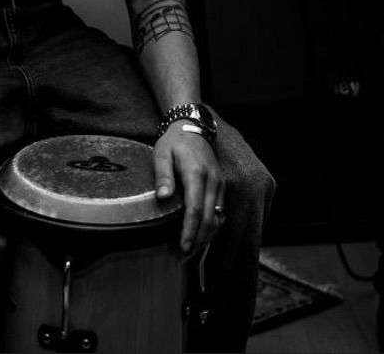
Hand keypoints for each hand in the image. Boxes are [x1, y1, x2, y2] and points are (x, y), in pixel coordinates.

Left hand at [154, 122, 224, 253]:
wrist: (192, 127)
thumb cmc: (174, 142)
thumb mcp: (162, 154)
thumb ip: (163, 175)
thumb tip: (163, 197)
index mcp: (197, 174)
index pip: (195, 210)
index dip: (189, 231)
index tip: (181, 247)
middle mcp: (213, 181)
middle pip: (209, 219)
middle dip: (197, 240)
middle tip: (183, 257)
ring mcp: (219, 184)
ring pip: (218, 218)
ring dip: (206, 237)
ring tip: (191, 251)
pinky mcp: (221, 186)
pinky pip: (221, 212)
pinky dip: (213, 227)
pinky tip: (202, 237)